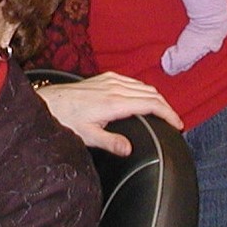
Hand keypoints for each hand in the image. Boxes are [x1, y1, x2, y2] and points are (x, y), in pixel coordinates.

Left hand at [36, 73, 183, 153]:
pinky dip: (143, 89)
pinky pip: (131, 80)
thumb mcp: (87, 136)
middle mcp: (115, 87)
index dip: (169, 114)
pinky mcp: (104, 77)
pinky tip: (143, 97)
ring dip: (156, 97)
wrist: (48, 101)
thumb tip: (129, 149)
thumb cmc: (65, 119)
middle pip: (151, 93)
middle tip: (175, 121)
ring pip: (143, 85)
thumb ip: (110, 142)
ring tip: (163, 111)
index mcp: (114, 102)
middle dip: (167, 107)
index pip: (151, 105)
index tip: (178, 125)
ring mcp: (109, 80)